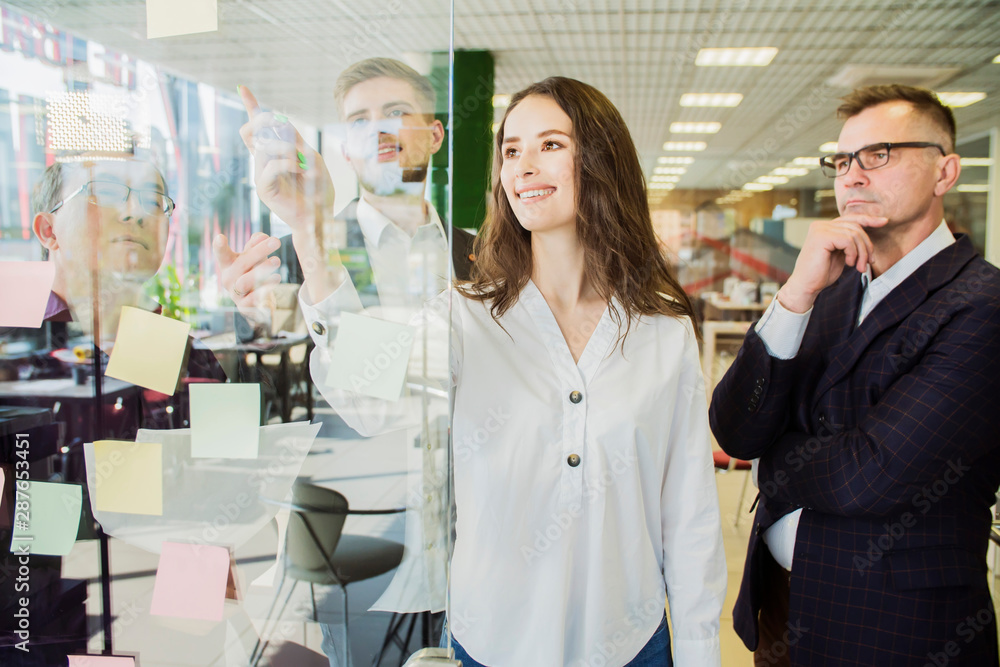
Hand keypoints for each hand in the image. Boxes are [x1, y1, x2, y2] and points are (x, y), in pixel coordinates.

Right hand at [213, 232, 281, 322]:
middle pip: (240, 264)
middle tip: (276, 241)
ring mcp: (235, 294)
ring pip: (245, 282)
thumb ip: (256, 244)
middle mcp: (228, 279)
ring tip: (277, 260)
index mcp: (228, 264)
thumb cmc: (253, 272)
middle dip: (259, 251)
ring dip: (261, 270)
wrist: (257, 303)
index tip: (220, 237)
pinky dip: (265, 288)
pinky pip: (253, 299)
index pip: (222, 254)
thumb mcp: (254, 256)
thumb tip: (263, 236)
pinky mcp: (244, 306)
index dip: (219, 247)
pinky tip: (276, 277)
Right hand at [238, 86, 335, 234]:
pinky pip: (270, 166)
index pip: (257, 127)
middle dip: (266, 121)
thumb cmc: (318, 189)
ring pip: (263, 147)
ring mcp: (261, 175)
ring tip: (303, 161)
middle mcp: (263, 162)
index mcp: (274, 153)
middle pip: (251, 130)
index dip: (250, 107)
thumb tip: (282, 120)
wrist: (320, 216)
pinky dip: (287, 164)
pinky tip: (299, 171)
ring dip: (286, 147)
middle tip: (285, 126)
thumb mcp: (312, 158)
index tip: (243, 88)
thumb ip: (296, 140)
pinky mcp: (264, 189)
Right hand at [779, 215, 887, 312]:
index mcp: (824, 227)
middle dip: (867, 245)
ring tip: (859, 267)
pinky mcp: (821, 237)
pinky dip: (853, 253)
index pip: (851, 218)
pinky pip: (848, 240)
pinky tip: (849, 264)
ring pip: (854, 234)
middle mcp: (820, 225)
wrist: (806, 286)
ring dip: (862, 252)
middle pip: (855, 227)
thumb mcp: (840, 254)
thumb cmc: (821, 273)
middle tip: (868, 262)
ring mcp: (820, 230)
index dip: (869, 219)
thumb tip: (867, 233)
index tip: (884, 221)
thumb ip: (848, 242)